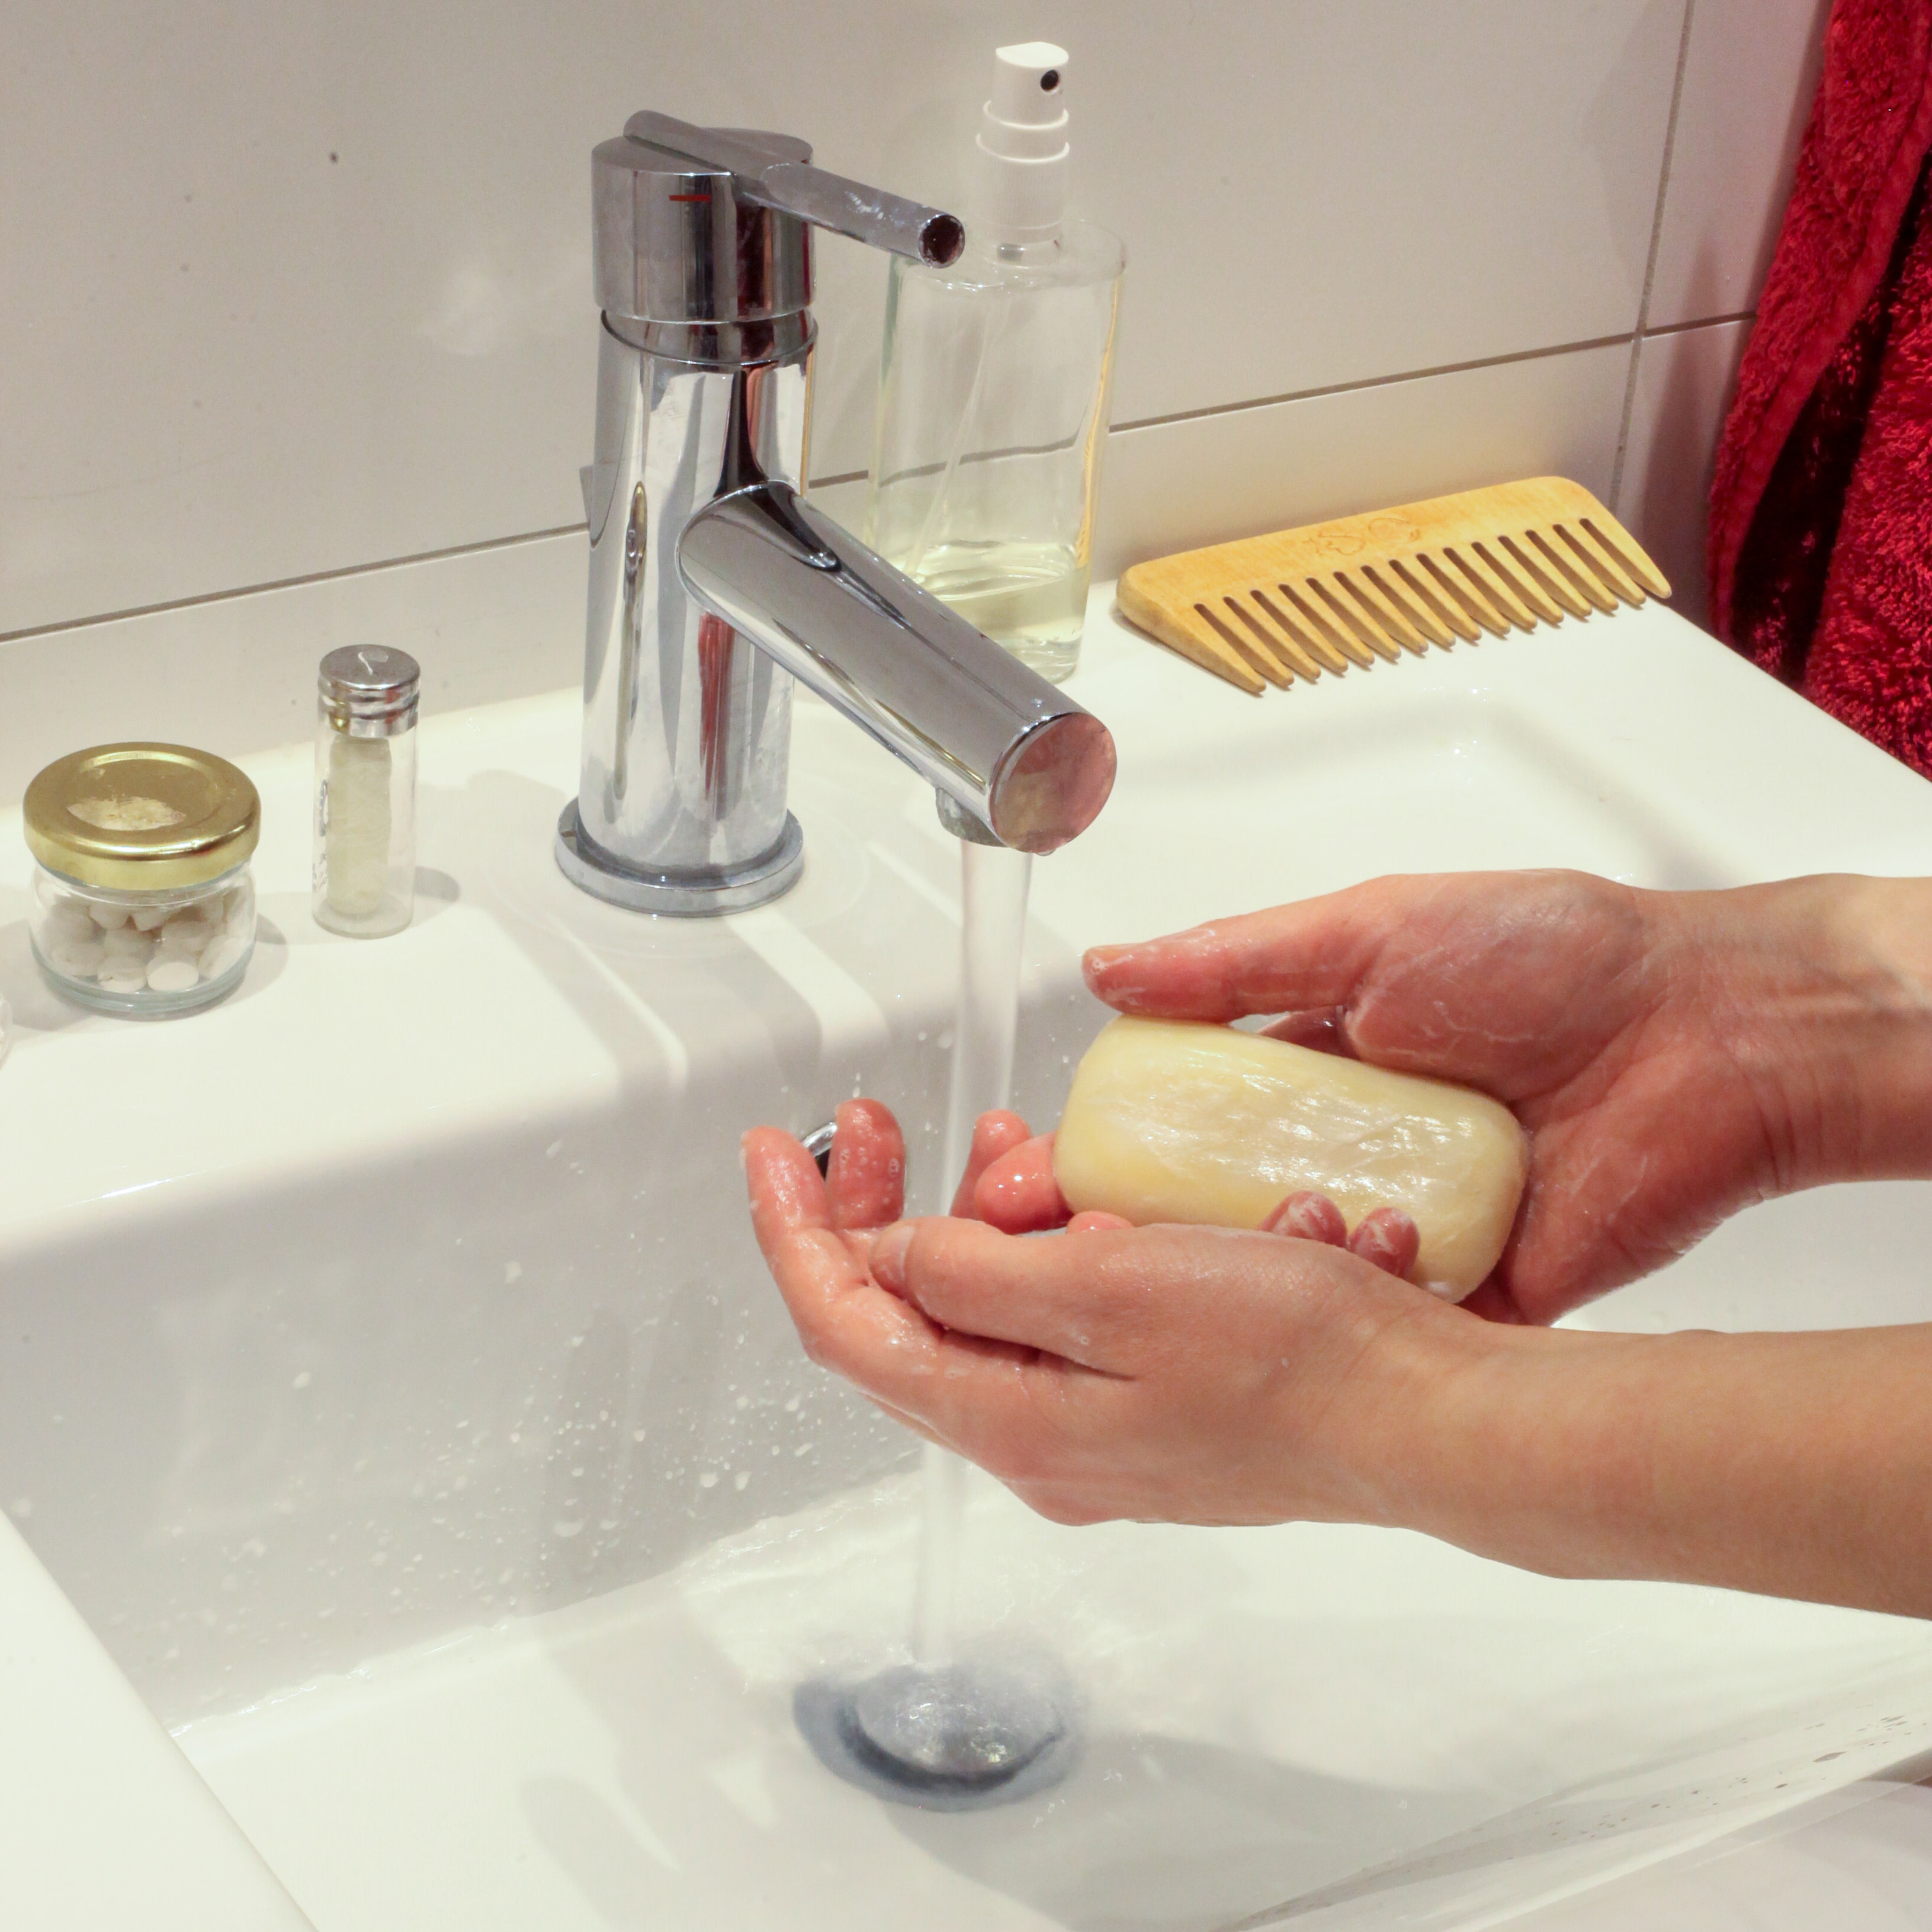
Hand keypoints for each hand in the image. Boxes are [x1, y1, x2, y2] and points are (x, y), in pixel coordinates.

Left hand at [743, 1102, 1449, 1525]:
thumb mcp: (1113, 1288)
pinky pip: (1064, 1316)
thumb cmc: (1296, 1357)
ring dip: (982, 1216)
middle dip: (885, 1209)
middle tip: (882, 1122)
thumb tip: (897, 1258)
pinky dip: (1055, 1244)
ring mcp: (1096, 1427)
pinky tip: (1096, 1196)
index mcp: (1009, 1418)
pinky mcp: (1152, 1403)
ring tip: (1015, 1142)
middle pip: (908, 1315)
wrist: (1428, 1415)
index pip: (846, 1324)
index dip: (794, 1231)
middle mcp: (1039, 1439)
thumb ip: (982, 1274)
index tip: (773, 1148)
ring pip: (989, 1309)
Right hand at [1065, 870, 1931, 1323]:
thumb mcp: (1369, 932)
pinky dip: (1358, 1311)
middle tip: (1109, 1243)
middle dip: (1162, 1234)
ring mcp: (1407, 1225)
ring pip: (1296, 1275)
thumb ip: (1234, 960)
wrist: (1709, 1032)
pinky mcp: (1472, 1292)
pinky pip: (1391, 1322)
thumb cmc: (1552, 957)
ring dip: (1262, 1264)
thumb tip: (1108, 969)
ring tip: (1272, 1227)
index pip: (1184, 1125)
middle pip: (1223, 1213)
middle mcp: (1351, 1152)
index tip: (1051, 1179)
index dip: (1115, 1155)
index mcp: (1316, 1068)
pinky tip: (1336, 1279)